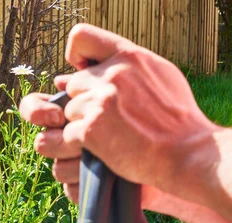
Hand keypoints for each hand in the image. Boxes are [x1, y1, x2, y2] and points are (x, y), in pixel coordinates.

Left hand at [19, 24, 231, 222]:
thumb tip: (74, 73)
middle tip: (105, 122)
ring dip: (82, 127)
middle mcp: (112, 74)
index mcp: (129, 56)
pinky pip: (68, 136)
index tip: (83, 77)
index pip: (81, 38)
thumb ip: (125, 70)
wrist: (186, 153)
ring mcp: (100, 102)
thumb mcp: (161, 78)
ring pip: (69, 112)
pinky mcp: (91, 129)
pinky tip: (102, 151)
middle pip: (74, 85)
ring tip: (108, 138)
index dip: (76, 58)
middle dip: (84, 104)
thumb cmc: (178, 120)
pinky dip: (81, 147)